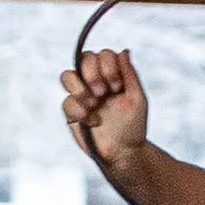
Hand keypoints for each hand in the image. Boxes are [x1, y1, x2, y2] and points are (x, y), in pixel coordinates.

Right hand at [61, 48, 148, 166]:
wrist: (124, 153)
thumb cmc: (133, 127)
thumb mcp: (138, 99)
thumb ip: (130, 74)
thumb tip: (123, 51)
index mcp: (111, 76)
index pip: (102, 54)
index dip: (108, 66)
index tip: (117, 87)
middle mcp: (94, 82)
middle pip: (84, 58)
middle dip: (93, 73)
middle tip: (103, 93)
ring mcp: (81, 96)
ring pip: (67, 75)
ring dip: (80, 87)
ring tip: (94, 103)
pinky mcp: (72, 113)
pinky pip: (67, 102)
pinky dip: (78, 109)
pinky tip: (92, 121)